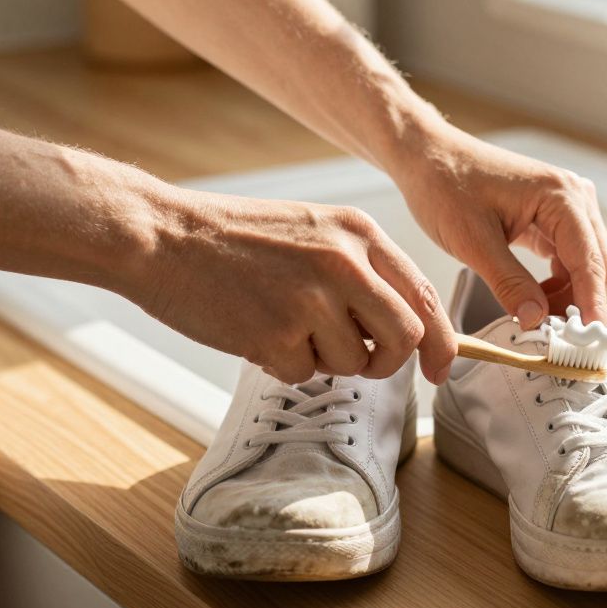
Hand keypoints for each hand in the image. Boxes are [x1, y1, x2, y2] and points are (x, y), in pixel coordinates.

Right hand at [127, 186, 455, 384]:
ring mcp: (312, 299)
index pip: (424, 297)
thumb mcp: (315, 232)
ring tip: (282, 324)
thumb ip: (363, 273)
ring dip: (322, 359)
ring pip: (353, 362)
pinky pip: (303, 374)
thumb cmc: (236, 240)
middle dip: (387, 362)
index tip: (443, 368)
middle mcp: (345, 263)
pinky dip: (281, 365)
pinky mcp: (277, 332)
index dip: (443, 342)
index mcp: (359, 233)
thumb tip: (407, 330)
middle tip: (357, 359)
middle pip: (405, 338)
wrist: (163, 236)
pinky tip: (254, 330)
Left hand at [395, 128, 606, 328]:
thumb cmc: (445, 184)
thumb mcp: (472, 241)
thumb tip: (537, 320)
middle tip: (550, 335)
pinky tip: (532, 298)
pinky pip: (570, 261)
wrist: (428, 157)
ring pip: (587, 267)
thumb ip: (509, 283)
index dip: (591, 306)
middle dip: (580, 304)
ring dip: (568, 296)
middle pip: (599, 267)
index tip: (588, 342)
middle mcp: (573, 197)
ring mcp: (566, 207)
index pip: (590, 262)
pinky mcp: (553, 218)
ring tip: (533, 316)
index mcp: (560, 196)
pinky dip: (558, 285)